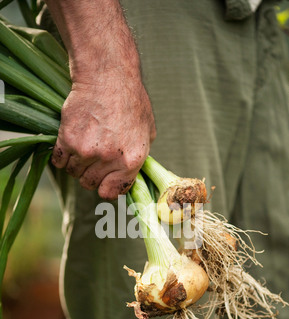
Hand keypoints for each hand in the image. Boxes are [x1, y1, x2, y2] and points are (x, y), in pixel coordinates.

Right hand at [52, 69, 155, 199]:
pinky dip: (61, 156)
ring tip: (83, 145)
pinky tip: (69, 143)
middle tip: (93, 158)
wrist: (108, 75)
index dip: (106, 187)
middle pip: (89, 183)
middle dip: (90, 174)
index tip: (104, 181)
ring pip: (73, 172)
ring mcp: (86, 150)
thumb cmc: (131, 101)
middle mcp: (109, 159)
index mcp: (132, 160)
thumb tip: (130, 176)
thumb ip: (139, 157)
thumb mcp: (147, 131)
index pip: (111, 192)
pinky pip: (58, 161)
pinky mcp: (67, 139)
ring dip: (76, 163)